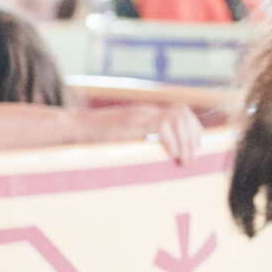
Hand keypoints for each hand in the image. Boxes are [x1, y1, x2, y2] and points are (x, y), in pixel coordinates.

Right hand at [80, 100, 202, 163]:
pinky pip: (160, 125)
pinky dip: (171, 141)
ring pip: (176, 118)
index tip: (197, 148)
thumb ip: (144, 140)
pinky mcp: (131, 122)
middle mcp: (146, 111)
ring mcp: (138, 115)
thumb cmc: (98, 139)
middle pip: (183, 113)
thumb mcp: (127, 138)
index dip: (194, 129)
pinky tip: (170, 155)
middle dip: (193, 137)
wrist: (74, 129)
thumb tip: (161, 157)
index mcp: (148, 114)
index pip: (182, 112)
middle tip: (191, 159)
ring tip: (183, 160)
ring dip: (185, 141)